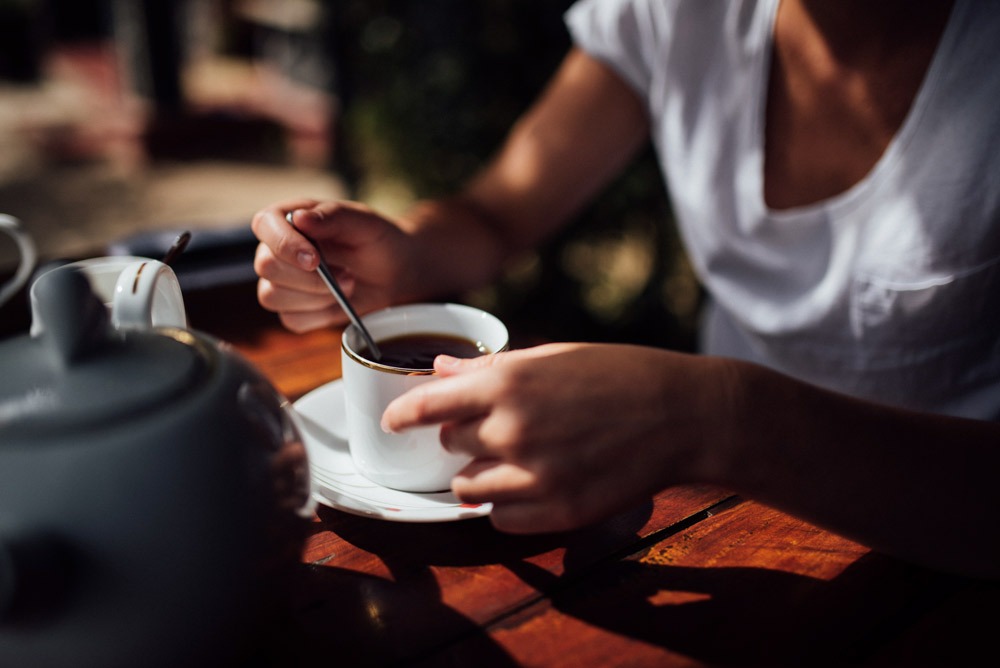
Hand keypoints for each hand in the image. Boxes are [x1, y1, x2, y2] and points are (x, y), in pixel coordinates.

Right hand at [252, 199, 411, 331]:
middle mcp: (277, 249)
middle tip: (346, 275)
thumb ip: (333, 217)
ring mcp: (281, 281)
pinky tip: (337, 303)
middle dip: (309, 278)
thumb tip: (299, 218)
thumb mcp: (364, 223)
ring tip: (346, 285)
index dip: (284, 244)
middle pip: (266, 266)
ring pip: (272, 296)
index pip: (265, 225)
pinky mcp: (292, 309)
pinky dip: (319, 316)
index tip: (314, 259)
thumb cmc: (376, 240)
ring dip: (315, 297)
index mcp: (288, 218)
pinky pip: (291, 320)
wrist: (394, 272)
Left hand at [382, 343, 720, 532]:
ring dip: (481, 474)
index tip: (393, 421)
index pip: (428, 404)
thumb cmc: (620, 375)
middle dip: (463, 436)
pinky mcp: (559, 512)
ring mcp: (535, 475)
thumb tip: (442, 369)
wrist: (683, 414)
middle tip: (498, 427)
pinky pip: (502, 519)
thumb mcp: (553, 357)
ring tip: (516, 459)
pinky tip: (536, 483)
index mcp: (509, 382)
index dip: (403, 414)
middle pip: (449, 445)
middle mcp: (513, 429)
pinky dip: (509, 504)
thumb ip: (491, 368)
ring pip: (468, 488)